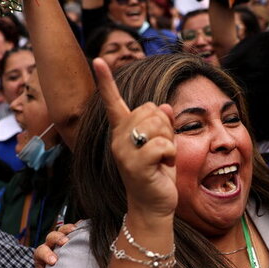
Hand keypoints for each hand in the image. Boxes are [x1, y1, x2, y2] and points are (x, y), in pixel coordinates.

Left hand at [34, 222, 76, 267]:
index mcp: (42, 254)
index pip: (41, 251)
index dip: (46, 254)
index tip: (54, 261)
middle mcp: (51, 244)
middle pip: (51, 236)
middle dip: (57, 238)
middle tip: (64, 242)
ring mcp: (62, 239)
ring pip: (63, 229)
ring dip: (68, 229)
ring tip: (75, 229)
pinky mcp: (73, 236)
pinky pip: (75, 228)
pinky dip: (80, 226)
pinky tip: (86, 227)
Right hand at [93, 58, 176, 219]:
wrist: (153, 206)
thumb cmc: (157, 175)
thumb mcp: (163, 145)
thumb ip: (162, 125)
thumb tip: (165, 106)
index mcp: (122, 132)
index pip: (113, 102)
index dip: (106, 81)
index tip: (98, 60)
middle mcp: (118, 139)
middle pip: (149, 109)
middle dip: (164, 126)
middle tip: (161, 148)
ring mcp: (124, 152)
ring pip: (156, 124)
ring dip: (168, 141)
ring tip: (161, 158)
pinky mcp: (135, 165)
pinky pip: (162, 144)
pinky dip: (170, 154)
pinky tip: (163, 166)